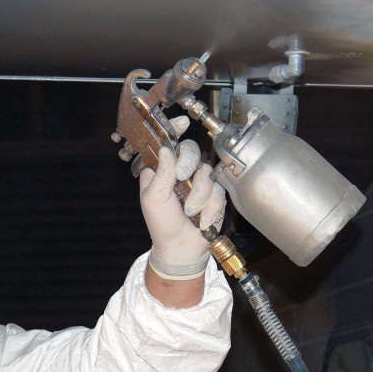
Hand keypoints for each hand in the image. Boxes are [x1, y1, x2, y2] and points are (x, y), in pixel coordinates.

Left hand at [139, 139, 226, 278]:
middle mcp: (181, 172)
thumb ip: (161, 173)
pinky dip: (209, 208)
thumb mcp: (154, 199)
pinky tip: (201, 219)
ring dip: (199, 195)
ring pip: (207, 172)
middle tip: (181, 178)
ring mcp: (199, 182)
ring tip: (190, 211)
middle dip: (189, 163)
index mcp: (162, 170)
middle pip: (192, 150)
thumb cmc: (162, 224)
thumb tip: (167, 149)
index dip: (175, 129)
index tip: (182, 123)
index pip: (169, 143)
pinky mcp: (215, 194)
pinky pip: (218, 191)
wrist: (181, 248)